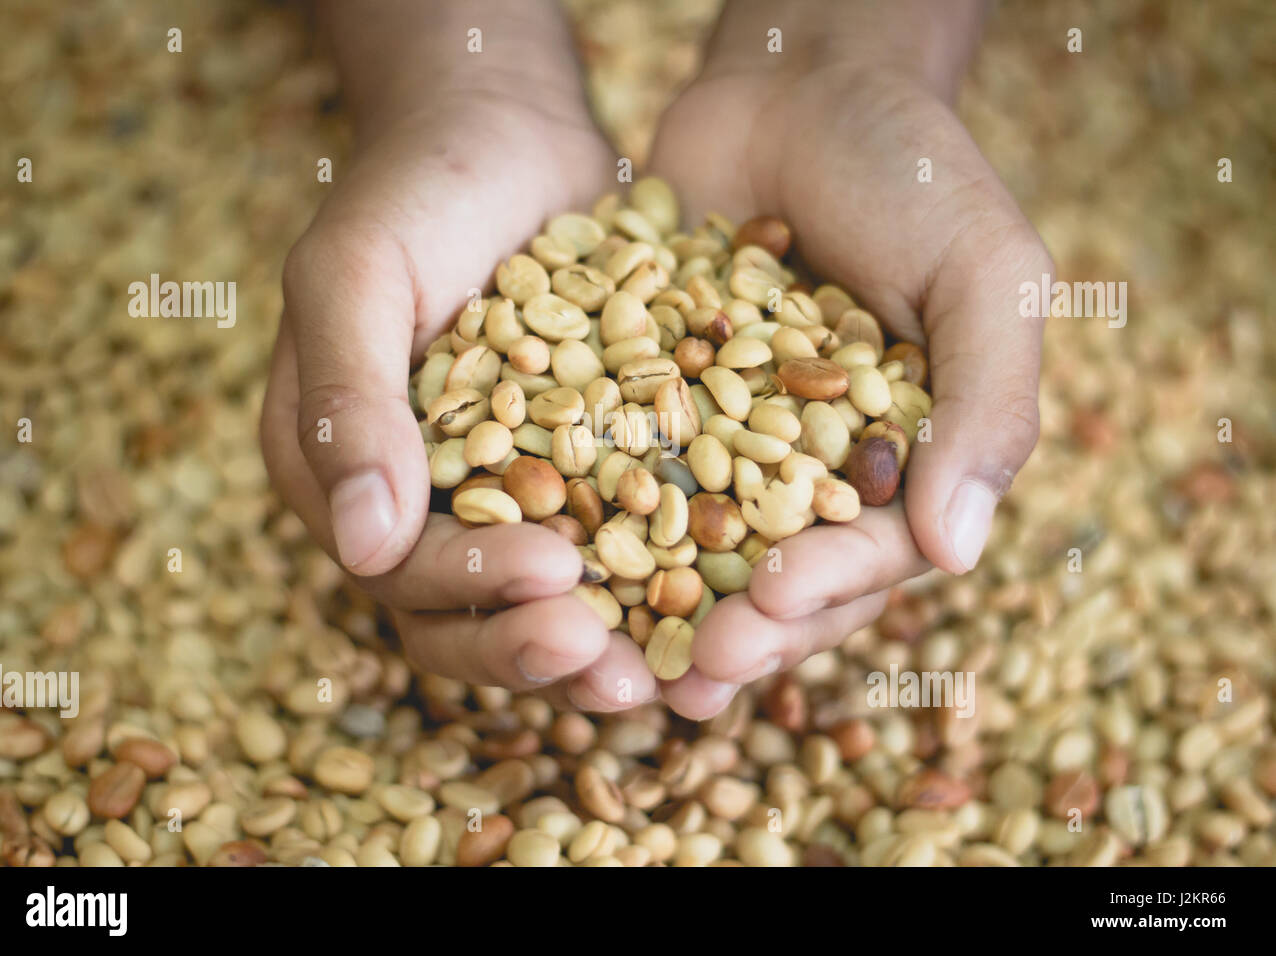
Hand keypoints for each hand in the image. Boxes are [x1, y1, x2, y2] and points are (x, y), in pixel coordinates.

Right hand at [261, 4, 657, 710]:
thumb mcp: (358, 277)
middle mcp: (415, 503)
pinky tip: (716, 600)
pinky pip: (611, 540)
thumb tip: (361, 544)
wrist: (505, 135)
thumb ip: (351, 403)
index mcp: (342, 473)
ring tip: (669, 674)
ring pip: (540, 600)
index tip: (557, 579)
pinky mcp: (577, 471)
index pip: (397, 569)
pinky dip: (655, 579)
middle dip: (538, 647)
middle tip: (617, 672)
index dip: (473, 588)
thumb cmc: (415, 190)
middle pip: (466, 615)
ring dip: (602, 643)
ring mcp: (499, 494)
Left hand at [648, 2, 1050, 717]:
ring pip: (695, 548)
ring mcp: (726, 440)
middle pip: (778, 576)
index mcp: (903, 462)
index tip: (771, 605)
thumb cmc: (913, 170)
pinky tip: (550, 555)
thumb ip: (986, 406)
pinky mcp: (652, 404)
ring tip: (614, 659)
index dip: (824, 591)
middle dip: (737, 627)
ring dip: (658, 609)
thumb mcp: (983, 274)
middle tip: (687, 671)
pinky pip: (622, 469)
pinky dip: (591, 513)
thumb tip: (957, 553)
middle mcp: (813, 469)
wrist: (799, 82)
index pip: (870, 555)